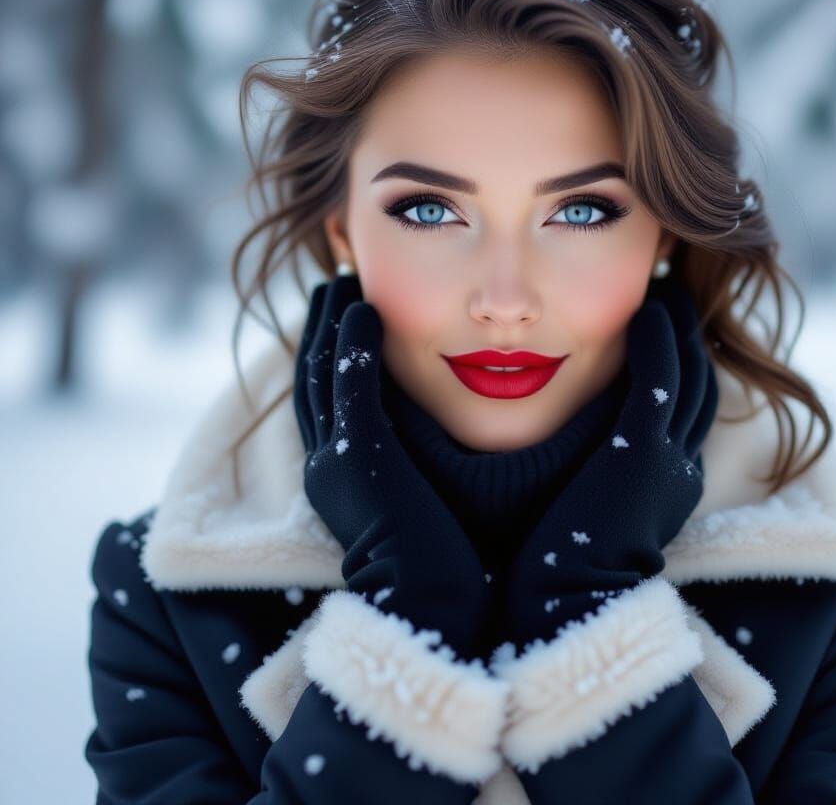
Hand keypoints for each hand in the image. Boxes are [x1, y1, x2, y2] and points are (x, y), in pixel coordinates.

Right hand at [295, 274, 494, 660]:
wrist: (435, 613)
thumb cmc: (449, 569)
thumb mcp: (429, 509)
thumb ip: (430, 471)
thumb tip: (460, 442)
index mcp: (347, 478)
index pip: (332, 402)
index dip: (332, 357)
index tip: (349, 317)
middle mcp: (330, 466)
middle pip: (314, 379)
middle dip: (319, 332)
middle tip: (332, 287)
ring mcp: (337, 460)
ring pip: (320, 374)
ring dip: (328, 325)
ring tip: (339, 283)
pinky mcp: (358, 458)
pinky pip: (346, 387)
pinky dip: (348, 345)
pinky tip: (361, 309)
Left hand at [497, 279, 718, 650]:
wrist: (561, 611)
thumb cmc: (552, 570)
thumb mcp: (583, 514)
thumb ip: (583, 475)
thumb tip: (555, 446)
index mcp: (663, 485)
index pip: (683, 410)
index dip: (678, 367)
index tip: (657, 331)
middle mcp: (678, 468)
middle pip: (698, 384)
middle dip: (689, 339)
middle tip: (670, 295)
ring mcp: (668, 460)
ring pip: (690, 374)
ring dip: (679, 328)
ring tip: (664, 287)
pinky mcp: (645, 453)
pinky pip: (664, 380)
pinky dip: (660, 340)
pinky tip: (647, 308)